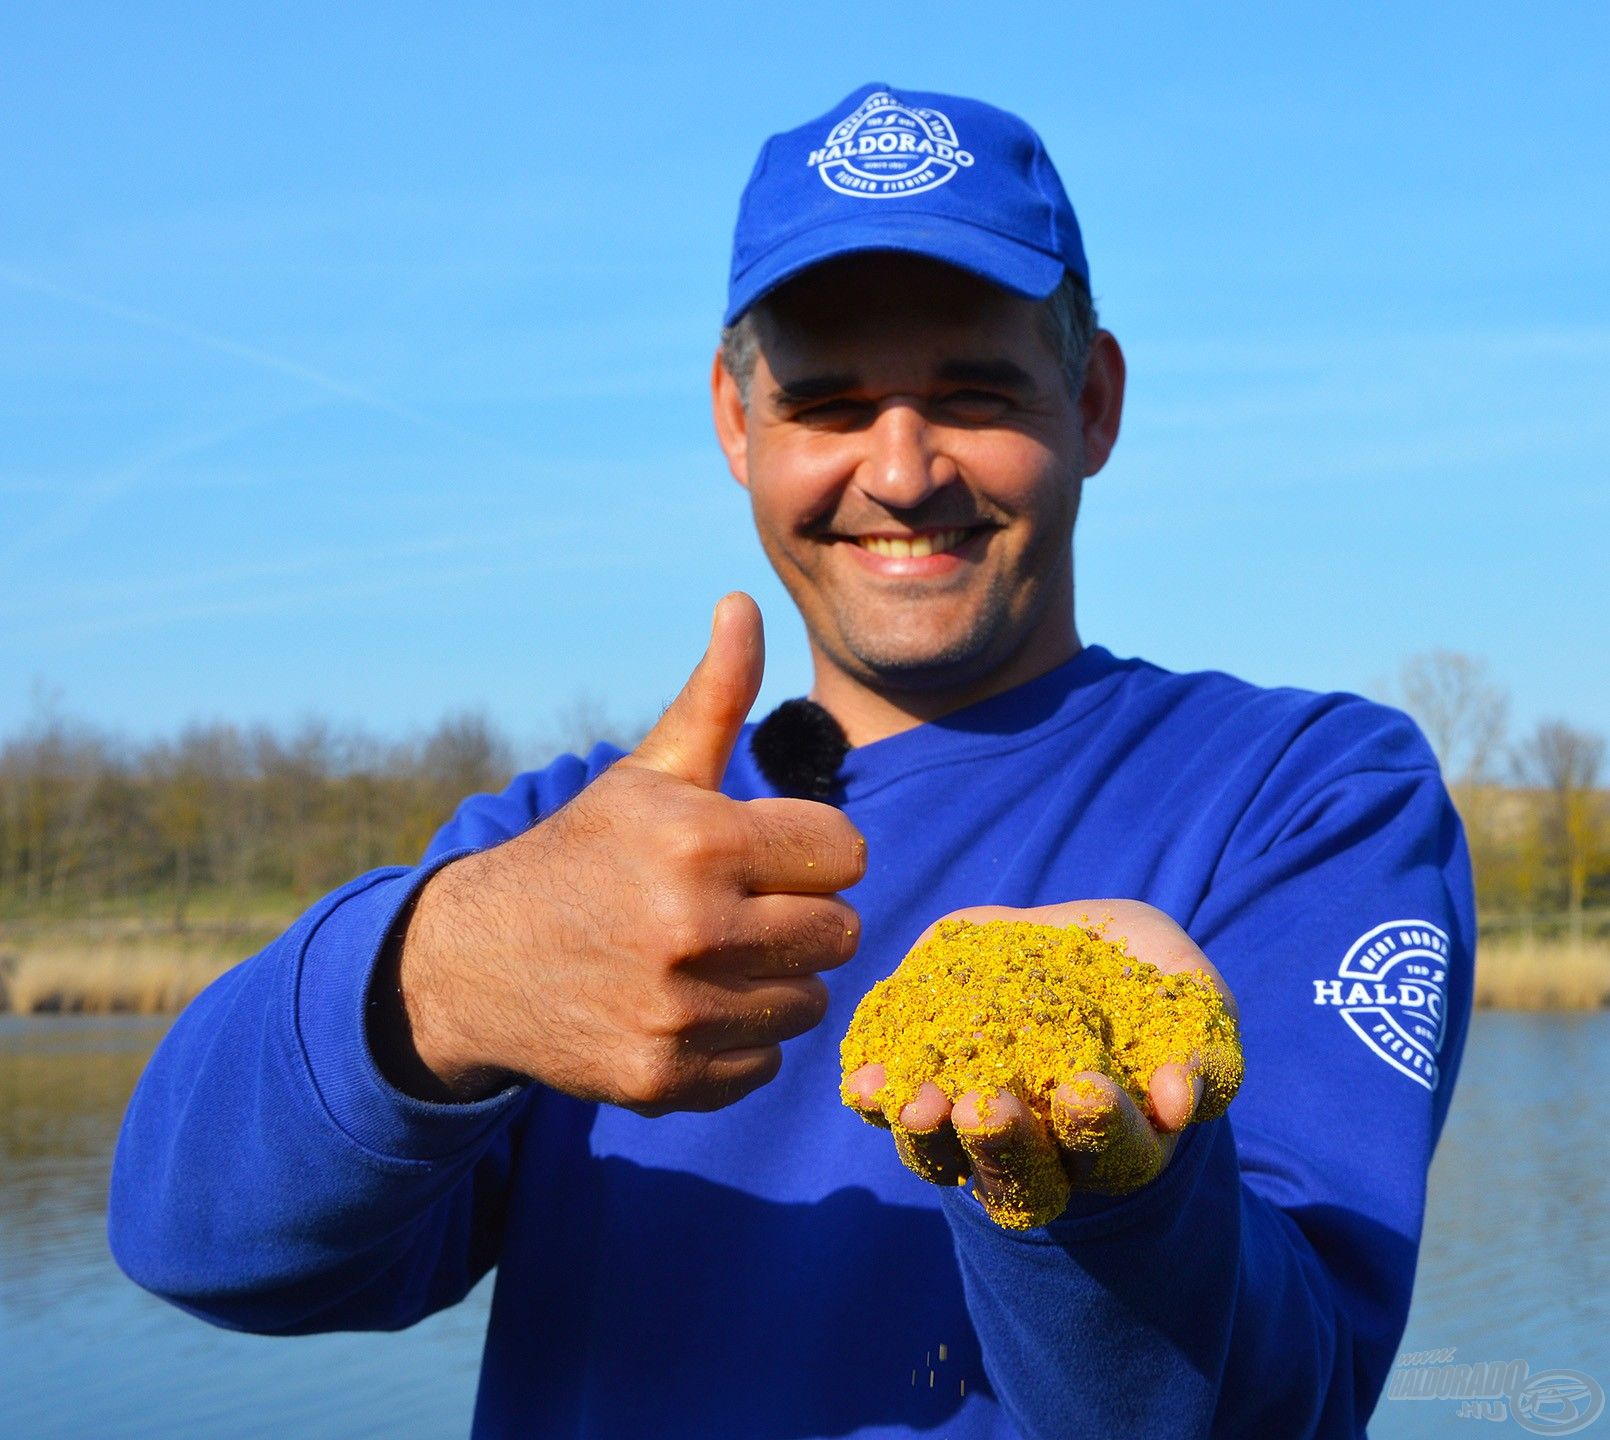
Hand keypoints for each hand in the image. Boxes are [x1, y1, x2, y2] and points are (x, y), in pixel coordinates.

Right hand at [371, 592, 867, 1111]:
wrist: (476, 959)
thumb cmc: (587, 852)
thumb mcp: (649, 773)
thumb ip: (715, 695)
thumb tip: (743, 602)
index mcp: (701, 839)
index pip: (847, 853)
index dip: (813, 851)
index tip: (768, 855)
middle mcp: (691, 927)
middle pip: (842, 933)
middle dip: (803, 917)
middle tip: (746, 909)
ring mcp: (675, 1011)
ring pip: (810, 1002)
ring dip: (776, 981)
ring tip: (716, 957)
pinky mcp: (661, 1079)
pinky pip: (764, 1064)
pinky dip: (738, 1042)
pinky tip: (688, 1006)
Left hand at [843, 901, 1238, 1223]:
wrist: (1069, 944)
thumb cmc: (1147, 980)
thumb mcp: (1191, 1000)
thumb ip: (1202, 1048)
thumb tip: (1182, 1100)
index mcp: (1121, 1143)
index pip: (1117, 1156)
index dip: (1103, 1130)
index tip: (1085, 1089)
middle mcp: (1044, 1154)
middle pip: (1024, 1182)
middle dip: (1004, 1146)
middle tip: (989, 1107)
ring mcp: (974, 1125)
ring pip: (947, 1156)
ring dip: (928, 1134)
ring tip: (917, 1102)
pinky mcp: (922, 1080)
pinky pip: (889, 1107)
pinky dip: (875, 1096)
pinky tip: (863, 1080)